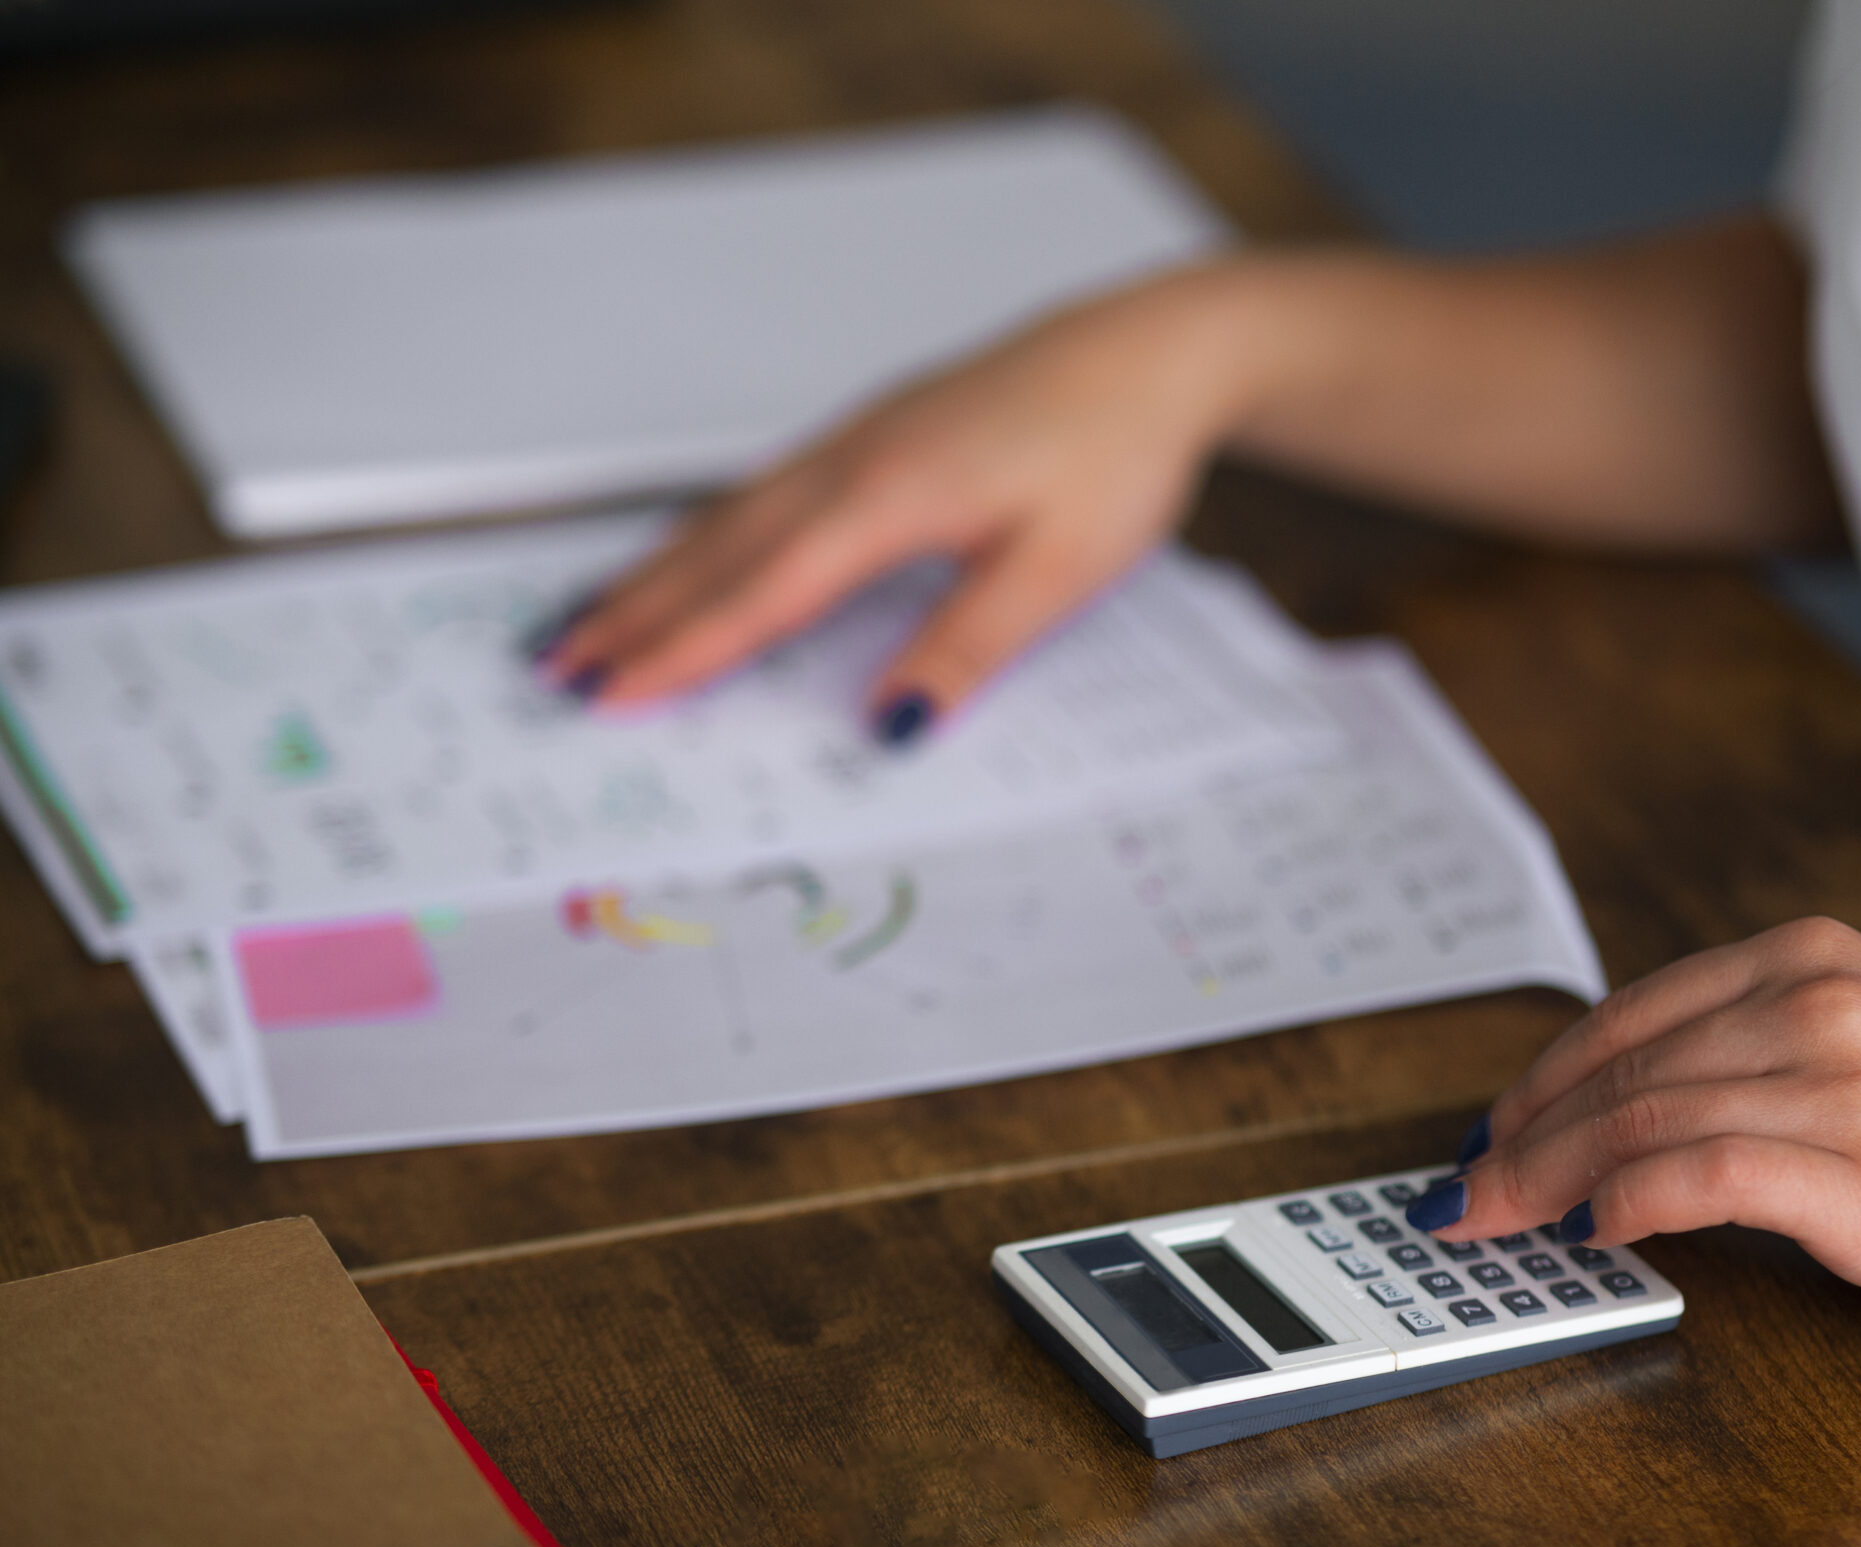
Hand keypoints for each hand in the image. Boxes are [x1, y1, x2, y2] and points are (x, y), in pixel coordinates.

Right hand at [535, 267, 1248, 736]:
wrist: (1151, 351)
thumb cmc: (1116, 448)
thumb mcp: (1059, 569)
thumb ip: (966, 649)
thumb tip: (889, 727)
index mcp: (889, 498)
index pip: (762, 593)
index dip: (682, 652)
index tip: (613, 697)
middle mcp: (853, 461)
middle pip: (718, 550)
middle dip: (633, 615)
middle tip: (555, 670)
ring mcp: (857, 440)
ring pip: (730, 516)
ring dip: (655, 571)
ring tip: (590, 621)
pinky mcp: (876, 432)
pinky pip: (763, 491)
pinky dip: (707, 531)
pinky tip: (692, 551)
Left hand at [1402, 917, 1860, 1352]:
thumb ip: (1768, 1049)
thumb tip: (1634, 1110)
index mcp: (1816, 963)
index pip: (1629, 1016)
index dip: (1541, 1080)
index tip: (1489, 1132)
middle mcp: (1822, 1008)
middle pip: (1620, 1072)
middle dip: (1520, 1138)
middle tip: (1464, 1195)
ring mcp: (1844, 1091)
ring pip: (1643, 1122)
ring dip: (1548, 1177)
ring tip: (1501, 1223)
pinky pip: (1706, 1178)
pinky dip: (1630, 1203)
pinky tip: (1597, 1231)